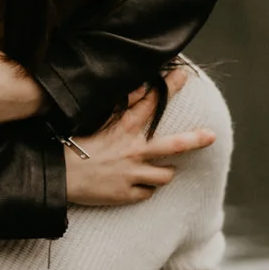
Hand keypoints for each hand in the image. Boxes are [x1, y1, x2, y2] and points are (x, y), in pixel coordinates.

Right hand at [63, 91, 214, 206]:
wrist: (58, 175)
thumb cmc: (70, 144)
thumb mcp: (94, 120)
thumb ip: (119, 106)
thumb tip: (139, 88)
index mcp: (125, 128)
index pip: (153, 102)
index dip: (170, 86)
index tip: (183, 75)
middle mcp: (134, 151)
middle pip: (175, 145)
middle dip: (195, 140)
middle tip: (210, 136)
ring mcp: (133, 174)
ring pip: (166, 175)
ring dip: (164, 172)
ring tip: (158, 170)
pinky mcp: (127, 194)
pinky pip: (147, 193)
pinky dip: (144, 189)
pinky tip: (135, 185)